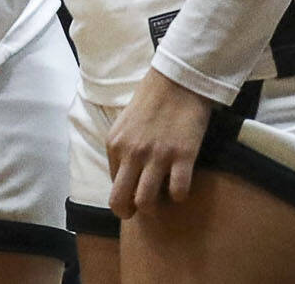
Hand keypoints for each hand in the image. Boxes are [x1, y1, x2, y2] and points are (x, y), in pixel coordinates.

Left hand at [106, 68, 212, 217]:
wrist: (177, 81)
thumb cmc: (151, 101)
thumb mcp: (125, 124)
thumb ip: (123, 149)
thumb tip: (126, 177)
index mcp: (115, 145)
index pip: (113, 185)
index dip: (124, 194)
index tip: (135, 193)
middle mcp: (132, 153)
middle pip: (121, 201)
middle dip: (129, 212)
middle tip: (142, 212)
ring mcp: (157, 156)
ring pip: (147, 202)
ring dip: (155, 207)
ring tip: (163, 199)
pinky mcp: (182, 156)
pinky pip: (178, 192)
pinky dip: (180, 196)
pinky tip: (182, 186)